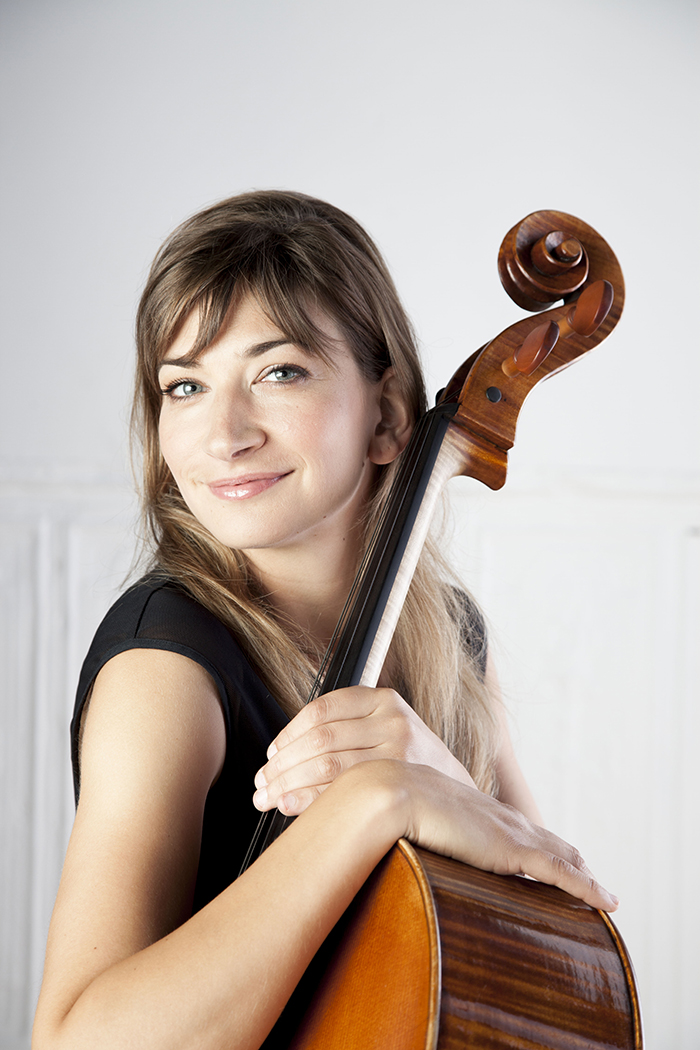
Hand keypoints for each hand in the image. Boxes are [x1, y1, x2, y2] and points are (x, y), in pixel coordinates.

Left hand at [253, 686, 472, 814]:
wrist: (461, 798)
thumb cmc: (410, 768)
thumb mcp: (384, 733)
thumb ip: (345, 733)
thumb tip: (277, 759)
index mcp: (382, 698)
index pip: (321, 709)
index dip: (289, 734)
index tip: (270, 756)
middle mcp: (393, 718)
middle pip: (319, 738)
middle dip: (281, 764)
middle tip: (260, 785)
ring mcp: (401, 749)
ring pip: (326, 764)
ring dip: (287, 784)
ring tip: (268, 799)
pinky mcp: (404, 781)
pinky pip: (343, 789)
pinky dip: (309, 799)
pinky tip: (290, 808)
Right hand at [341, 759, 619, 912]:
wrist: (386, 794)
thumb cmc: (383, 807)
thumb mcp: (401, 822)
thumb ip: (405, 835)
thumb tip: (385, 852)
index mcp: (472, 812)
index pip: (514, 828)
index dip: (535, 842)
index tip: (548, 852)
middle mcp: (497, 818)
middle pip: (544, 838)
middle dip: (568, 857)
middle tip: (588, 876)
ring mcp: (507, 832)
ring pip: (561, 855)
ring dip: (582, 873)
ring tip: (601, 893)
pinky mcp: (512, 851)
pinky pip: (561, 872)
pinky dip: (587, 888)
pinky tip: (606, 901)